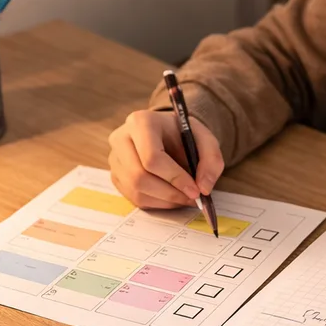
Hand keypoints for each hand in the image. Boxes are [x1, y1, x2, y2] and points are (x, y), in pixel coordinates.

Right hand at [108, 110, 224, 209]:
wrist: (167, 133)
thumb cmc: (183, 134)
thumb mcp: (205, 139)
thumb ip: (211, 160)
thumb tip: (204, 188)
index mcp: (141, 122)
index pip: (151, 157)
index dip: (174, 177)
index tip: (195, 190)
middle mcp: (121, 139)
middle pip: (139, 177)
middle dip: (170, 193)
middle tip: (191, 198)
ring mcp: (115, 159)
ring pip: (136, 190)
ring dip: (165, 200)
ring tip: (184, 197)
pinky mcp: (116, 176)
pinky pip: (134, 198)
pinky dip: (157, 203)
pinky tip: (172, 196)